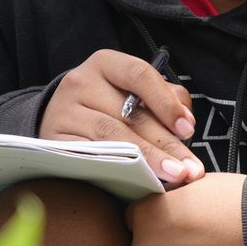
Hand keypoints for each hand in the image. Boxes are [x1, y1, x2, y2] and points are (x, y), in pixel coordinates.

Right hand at [40, 49, 204, 185]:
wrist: (58, 122)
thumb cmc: (108, 107)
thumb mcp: (132, 92)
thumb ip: (164, 100)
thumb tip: (186, 122)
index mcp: (105, 64)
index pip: (140, 74)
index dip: (166, 103)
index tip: (188, 129)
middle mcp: (80, 82)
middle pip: (130, 114)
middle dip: (167, 144)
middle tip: (192, 169)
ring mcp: (64, 112)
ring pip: (113, 137)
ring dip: (149, 159)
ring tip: (175, 176)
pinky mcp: (55, 142)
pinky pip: (91, 157)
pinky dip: (118, 169)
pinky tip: (140, 181)